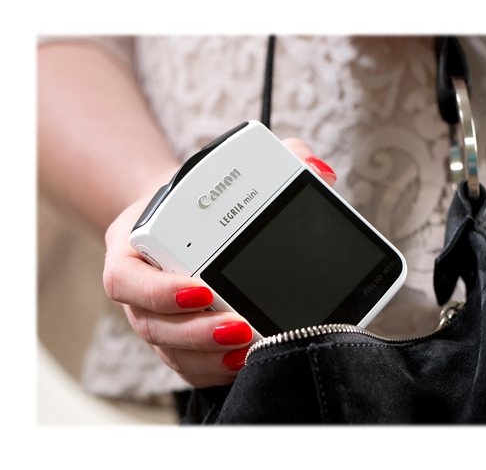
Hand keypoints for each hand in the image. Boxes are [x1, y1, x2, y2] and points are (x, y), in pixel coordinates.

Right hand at [102, 138, 336, 387]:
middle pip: (152, 325)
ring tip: (248, 349)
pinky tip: (244, 362)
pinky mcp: (176, 340)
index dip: (158, 291)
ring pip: (171, 351)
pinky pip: (188, 366)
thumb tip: (318, 170)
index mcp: (134, 247)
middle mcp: (140, 289)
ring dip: (209, 356)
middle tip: (239, 327)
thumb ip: (276, 158)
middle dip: (195, 333)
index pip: (126, 277)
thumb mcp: (228, 168)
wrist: (183, 216)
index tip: (202, 290)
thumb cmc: (201, 196)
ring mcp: (156, 318)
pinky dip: (215, 370)